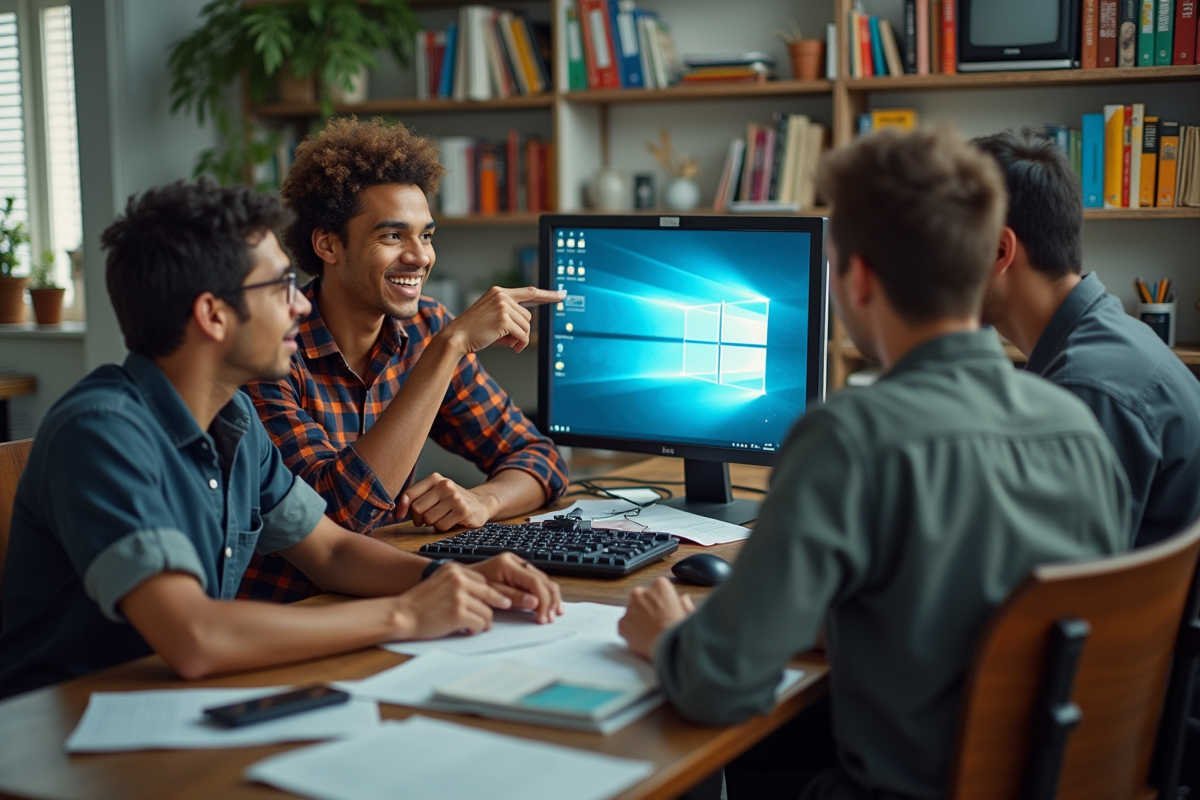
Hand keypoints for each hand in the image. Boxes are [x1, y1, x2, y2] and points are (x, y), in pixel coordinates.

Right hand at [391, 562, 513, 640]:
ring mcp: (459, 596)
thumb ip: (458, 581)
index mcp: (454, 569)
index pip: (482, 580)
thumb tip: (482, 591)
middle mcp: (459, 579)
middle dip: (497, 603)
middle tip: (504, 607)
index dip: (488, 592)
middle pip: (490, 593)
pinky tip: (468, 631)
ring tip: (475, 626)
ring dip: (484, 621)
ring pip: (487, 611)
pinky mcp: (459, 614)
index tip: (496, 599)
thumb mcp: (439, 581)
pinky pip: (480, 623)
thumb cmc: (419, 602)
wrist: (401, 614)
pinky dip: (476, 630)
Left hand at [398, 473, 493, 530]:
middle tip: (428, 518)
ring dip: (432, 524)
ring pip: (428, 519)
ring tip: (442, 518)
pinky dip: (443, 528)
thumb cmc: (451, 501)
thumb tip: (397, 511)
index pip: (409, 494)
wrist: (481, 504)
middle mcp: (445, 485)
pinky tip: (451, 522)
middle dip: (420, 518)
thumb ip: (417, 497)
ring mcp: (454, 497)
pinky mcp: (462, 511)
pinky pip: (441, 526)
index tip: (400, 516)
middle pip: (417, 509)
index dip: (402, 508)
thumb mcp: (435, 492)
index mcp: (435, 478)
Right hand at [440, 286, 565, 354]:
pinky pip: (523, 335)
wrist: (456, 337)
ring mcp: (503, 306)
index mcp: (499, 292)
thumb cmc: (475, 331)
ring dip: (520, 338)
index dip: (548, 295)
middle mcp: (502, 295)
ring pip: (527, 326)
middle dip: (522, 330)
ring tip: (507, 342)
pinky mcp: (504, 319)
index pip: (529, 292)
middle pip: (529, 316)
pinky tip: (511, 347)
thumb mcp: (494, 318)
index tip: (561, 295)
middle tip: (510, 339)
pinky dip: (520, 344)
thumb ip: (512, 318)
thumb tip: (529, 331)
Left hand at [467, 552, 563, 623]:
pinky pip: (538, 583)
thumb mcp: (491, 594)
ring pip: (544, 581)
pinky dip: (546, 595)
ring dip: (551, 598)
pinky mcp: (520, 573)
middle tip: (551, 618)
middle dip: (550, 600)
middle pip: (543, 580)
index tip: (543, 616)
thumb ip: (513, 597)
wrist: (461, 581)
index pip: (534, 581)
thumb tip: (535, 603)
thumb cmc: (472, 587)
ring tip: (554, 614)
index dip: (543, 600)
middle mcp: (516, 561)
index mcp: (508, 563)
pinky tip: (551, 606)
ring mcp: (519, 566)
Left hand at [620, 577, 695, 660]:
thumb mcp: (689, 614)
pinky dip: (630, 632)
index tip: (665, 610)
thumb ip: (684, 604)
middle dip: (646, 607)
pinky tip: (642, 639)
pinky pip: (625, 626)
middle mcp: (642, 593)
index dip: (661, 600)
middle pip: (641, 597)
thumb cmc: (680, 629)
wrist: (669, 646)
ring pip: (631, 612)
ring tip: (650, 633)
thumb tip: (683, 599)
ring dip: (637, 619)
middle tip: (655, 622)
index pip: (658, 587)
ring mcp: (630, 607)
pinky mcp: (622, 623)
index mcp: (660, 586)